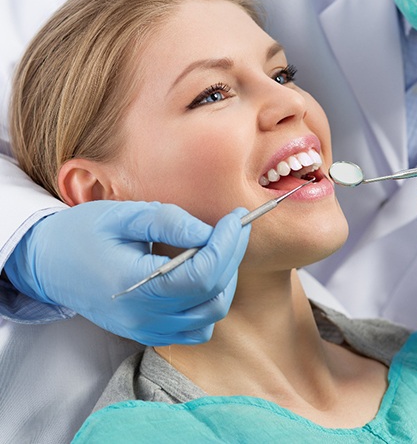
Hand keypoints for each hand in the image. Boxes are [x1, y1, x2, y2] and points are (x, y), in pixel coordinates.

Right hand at [5, 201, 250, 344]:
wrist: (47, 264)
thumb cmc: (82, 233)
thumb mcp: (122, 216)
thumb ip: (168, 222)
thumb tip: (208, 232)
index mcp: (135, 285)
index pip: (201, 274)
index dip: (227, 245)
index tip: (237, 218)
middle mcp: (143, 316)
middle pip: (212, 294)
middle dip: (232, 256)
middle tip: (234, 227)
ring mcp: (146, 330)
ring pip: (210, 315)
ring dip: (225, 281)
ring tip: (219, 249)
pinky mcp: (148, 334)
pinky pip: (195, 330)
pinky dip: (209, 305)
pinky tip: (203, 277)